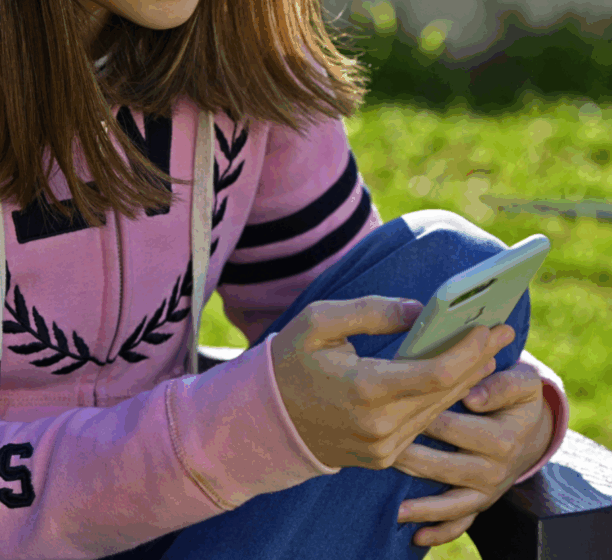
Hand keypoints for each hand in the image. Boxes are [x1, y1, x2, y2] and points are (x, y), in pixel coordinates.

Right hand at [271, 295, 514, 469]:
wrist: (263, 418)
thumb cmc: (289, 361)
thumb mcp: (319, 322)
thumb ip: (370, 312)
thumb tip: (419, 310)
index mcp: (363, 389)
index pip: (435, 373)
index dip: (468, 350)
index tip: (487, 326)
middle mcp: (378, 425)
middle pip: (445, 392)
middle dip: (477, 359)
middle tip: (503, 331)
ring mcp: (381, 447)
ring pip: (438, 411)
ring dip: (465, 380)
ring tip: (486, 352)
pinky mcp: (381, 457)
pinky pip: (422, 426)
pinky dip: (440, 400)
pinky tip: (456, 379)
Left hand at [392, 359, 549, 546]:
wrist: (533, 428)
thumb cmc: (517, 397)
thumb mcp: (522, 382)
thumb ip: (501, 385)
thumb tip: (472, 397)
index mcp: (503, 438)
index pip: (455, 429)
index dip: (422, 420)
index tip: (392, 415)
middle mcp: (496, 469)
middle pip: (445, 467)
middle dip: (410, 459)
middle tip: (375, 450)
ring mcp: (488, 490)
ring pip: (450, 502)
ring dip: (421, 506)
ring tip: (392, 507)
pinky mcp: (481, 503)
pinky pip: (462, 523)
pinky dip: (440, 532)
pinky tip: (415, 537)